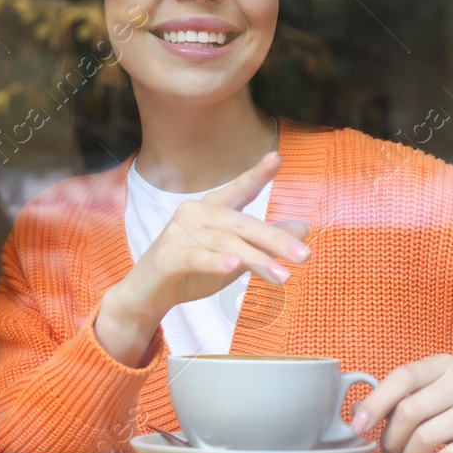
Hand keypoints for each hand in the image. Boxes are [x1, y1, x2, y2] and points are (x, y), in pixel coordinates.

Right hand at [94, 152, 310, 366]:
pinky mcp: (168, 257)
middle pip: (241, 223)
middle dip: (274, 239)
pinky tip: (234, 266)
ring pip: (224, 243)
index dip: (256, 175)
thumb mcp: (235, 257)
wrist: (147, 294)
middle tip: (304, 255)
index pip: (238, 190)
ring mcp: (178, 233)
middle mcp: (194, 213)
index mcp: (211, 209)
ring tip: (283, 278)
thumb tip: (304, 227)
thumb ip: (265, 242)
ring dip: (256, 260)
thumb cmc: (192, 270)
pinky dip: (215, 262)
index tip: (276, 158)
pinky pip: (196, 257)